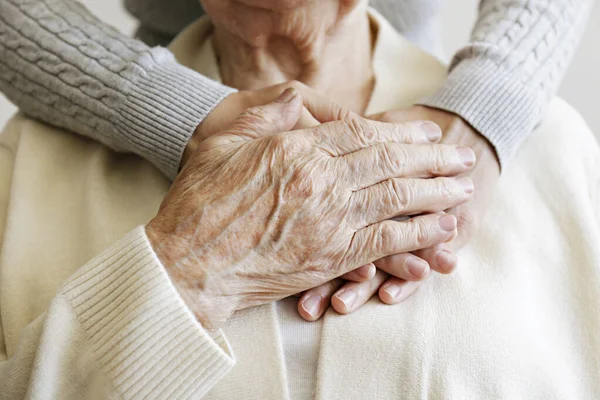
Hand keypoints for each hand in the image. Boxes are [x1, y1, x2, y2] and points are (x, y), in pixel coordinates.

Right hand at [147, 89, 474, 328]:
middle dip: (433, 158)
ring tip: (465, 188)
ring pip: (397, 198)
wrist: (187, 264)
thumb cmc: (198, 202)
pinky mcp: (331, 257)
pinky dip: (419, 234)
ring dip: (437, 192)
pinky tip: (443, 230)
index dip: (401, 133)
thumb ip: (266, 115)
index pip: (363, 133)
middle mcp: (320, 180)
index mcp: (296, 147)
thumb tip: (305, 106)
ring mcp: (329, 219)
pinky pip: (386, 241)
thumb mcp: (221, 139)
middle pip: (390, 162)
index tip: (426, 133)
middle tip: (461, 155)